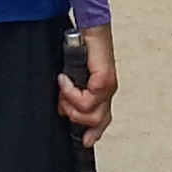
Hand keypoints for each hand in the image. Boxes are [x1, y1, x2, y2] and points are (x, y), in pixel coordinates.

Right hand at [60, 23, 116, 140]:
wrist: (89, 29)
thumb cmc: (81, 49)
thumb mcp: (74, 77)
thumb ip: (73, 94)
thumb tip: (63, 109)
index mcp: (103, 92)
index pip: (103, 119)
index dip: (95, 132)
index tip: (86, 142)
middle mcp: (108, 92)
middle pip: (95, 121)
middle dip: (74, 117)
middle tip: (63, 104)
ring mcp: (108, 87)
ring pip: (89, 113)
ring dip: (70, 104)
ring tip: (64, 89)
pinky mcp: (104, 81)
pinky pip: (85, 99)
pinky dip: (70, 92)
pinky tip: (65, 79)